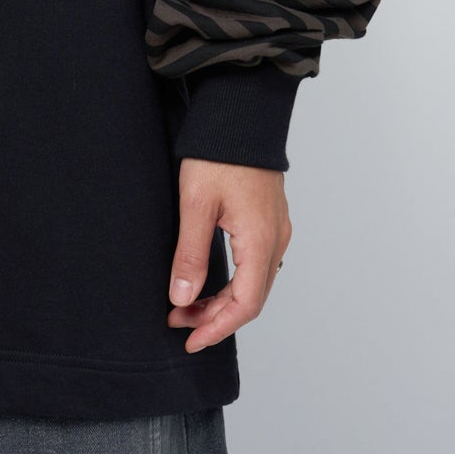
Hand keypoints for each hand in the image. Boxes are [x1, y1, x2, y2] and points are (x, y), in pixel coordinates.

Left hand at [168, 157, 290, 351]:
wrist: (240, 112)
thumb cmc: (218, 152)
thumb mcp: (195, 203)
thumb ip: (190, 254)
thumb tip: (182, 299)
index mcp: (260, 240)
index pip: (245, 305)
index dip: (217, 329)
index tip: (190, 341)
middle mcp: (275, 239)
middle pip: (251, 298)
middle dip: (214, 317)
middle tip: (178, 321)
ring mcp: (276, 229)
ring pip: (254, 283)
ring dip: (222, 300)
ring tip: (187, 304)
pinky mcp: (269, 218)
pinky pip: (256, 265)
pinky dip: (233, 281)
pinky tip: (211, 280)